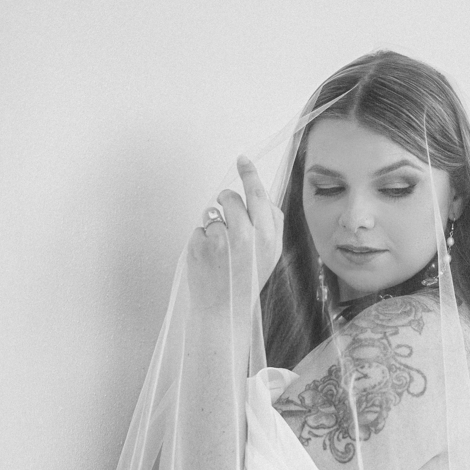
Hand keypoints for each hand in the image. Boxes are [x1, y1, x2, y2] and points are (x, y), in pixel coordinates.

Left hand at [186, 157, 282, 309]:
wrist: (224, 309)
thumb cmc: (247, 280)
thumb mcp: (270, 254)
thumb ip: (270, 224)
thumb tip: (260, 196)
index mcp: (268, 237)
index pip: (257, 195)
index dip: (249, 174)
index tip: (242, 160)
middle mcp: (246, 236)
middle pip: (231, 198)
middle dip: (225, 200)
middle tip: (224, 214)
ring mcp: (221, 241)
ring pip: (213, 213)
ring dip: (213, 225)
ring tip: (219, 251)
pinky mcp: (201, 246)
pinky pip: (199, 229)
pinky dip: (201, 240)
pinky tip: (208, 260)